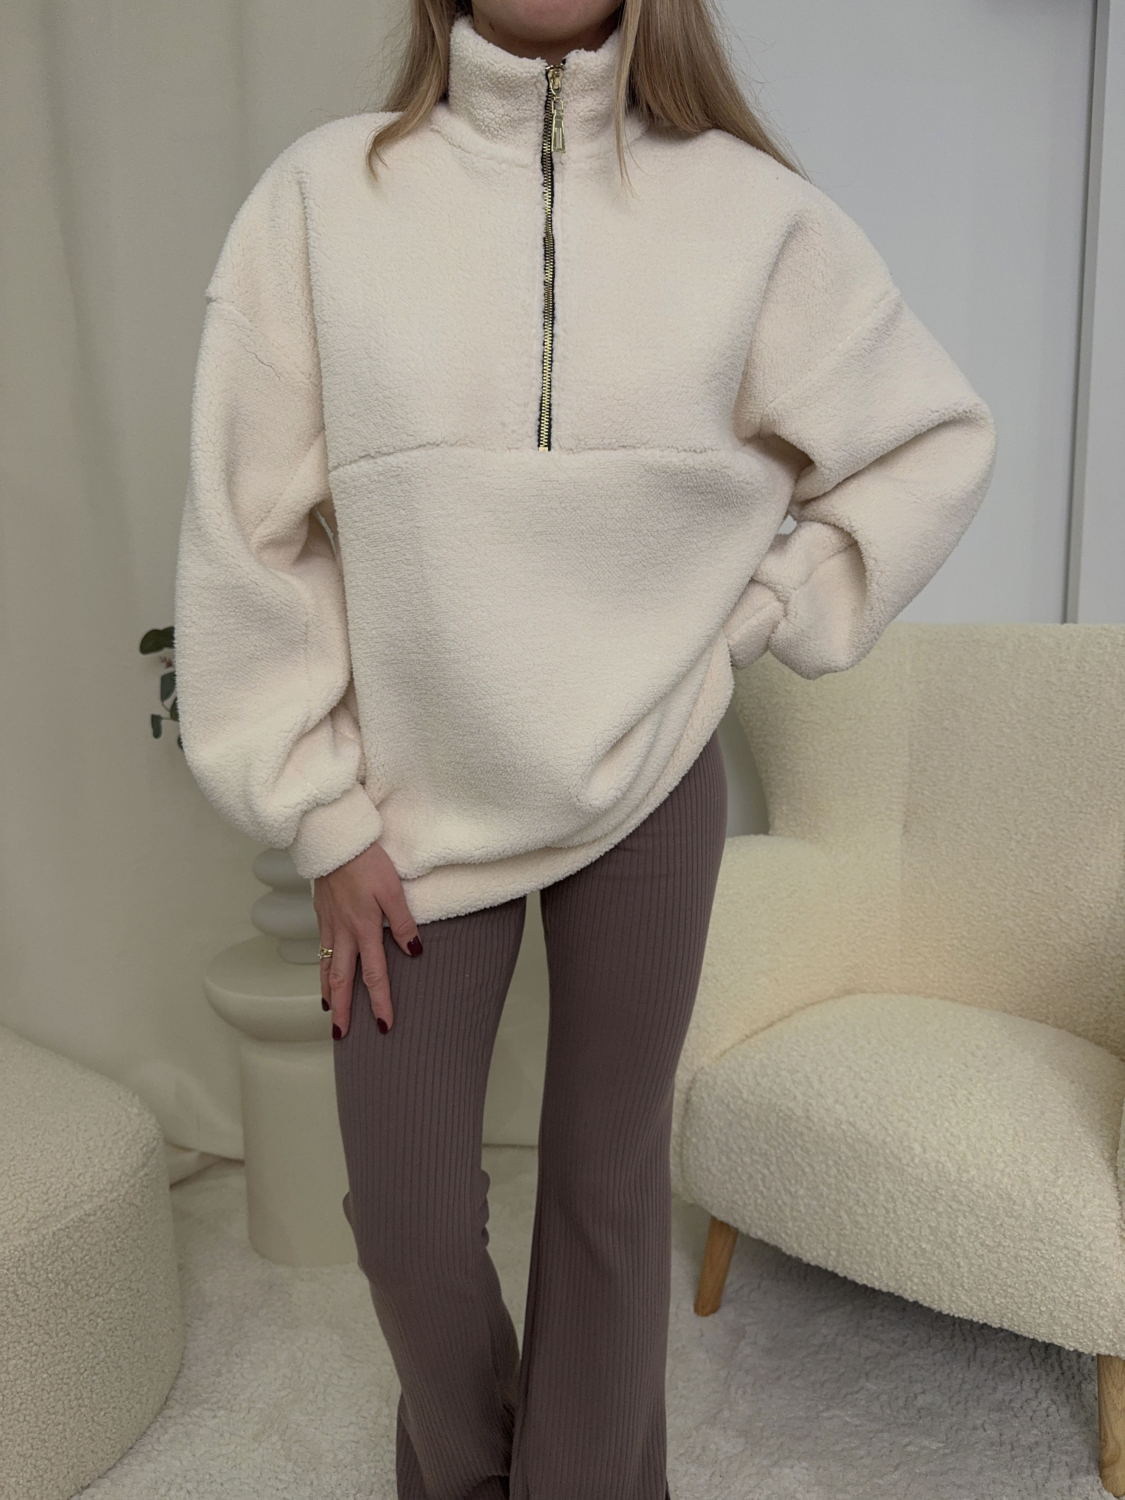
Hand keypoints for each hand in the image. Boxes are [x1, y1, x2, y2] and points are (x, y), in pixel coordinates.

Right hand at [313, 839, 422, 1036]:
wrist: (333, 839)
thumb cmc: (366, 861)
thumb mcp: (393, 889)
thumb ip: (403, 922)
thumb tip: (414, 951)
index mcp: (364, 929)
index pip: (374, 975)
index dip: (379, 1002)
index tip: (383, 1025)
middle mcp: (343, 932)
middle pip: (341, 979)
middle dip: (342, 1009)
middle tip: (341, 1034)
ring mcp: (328, 923)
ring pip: (326, 966)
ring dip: (328, 992)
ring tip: (328, 1011)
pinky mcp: (321, 912)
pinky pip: (320, 948)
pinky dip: (320, 967)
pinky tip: (324, 971)